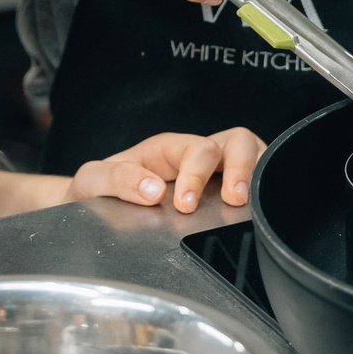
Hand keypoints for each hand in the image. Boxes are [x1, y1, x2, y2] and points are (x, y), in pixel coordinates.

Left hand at [62, 128, 266, 212]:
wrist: (89, 211)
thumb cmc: (96, 191)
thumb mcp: (93, 180)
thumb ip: (116, 178)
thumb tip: (153, 191)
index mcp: (168, 150)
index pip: (196, 148)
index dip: (196, 174)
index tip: (184, 205)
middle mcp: (196, 158)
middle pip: (237, 141)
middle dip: (240, 167)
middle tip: (233, 199)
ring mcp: (215, 176)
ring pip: (254, 155)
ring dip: (258, 175)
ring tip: (249, 205)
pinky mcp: (224, 198)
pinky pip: (255, 185)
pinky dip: (263, 192)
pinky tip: (257, 213)